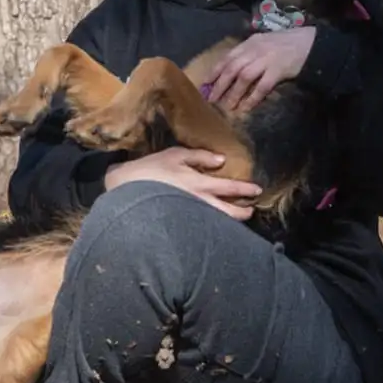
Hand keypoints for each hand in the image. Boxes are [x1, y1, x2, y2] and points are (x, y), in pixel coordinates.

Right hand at [103, 147, 262, 220]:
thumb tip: (221, 161)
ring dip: (230, 221)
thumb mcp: (174, 155)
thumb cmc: (150, 169)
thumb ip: (199, 157)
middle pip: (227, 212)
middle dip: (242, 212)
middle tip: (250, 211)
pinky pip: (202, 228)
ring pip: (217, 223)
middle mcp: (197, 202)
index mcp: (198, 183)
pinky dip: (213, 227)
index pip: (229, 188)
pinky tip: (215, 227)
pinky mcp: (179, 225)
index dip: (245, 190)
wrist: (126, 190)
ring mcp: (188, 216)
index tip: (257, 190)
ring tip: (237, 219)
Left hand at [205, 27, 316, 111]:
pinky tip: (245, 108)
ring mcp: (266, 60)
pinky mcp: (278, 70)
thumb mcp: (264, 43)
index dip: (214, 72)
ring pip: (244, 78)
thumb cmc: (286, 44)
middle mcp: (255, 50)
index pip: (227, 58)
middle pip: (231, 69)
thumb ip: (249, 53)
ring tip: (226, 106)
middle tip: (211, 99)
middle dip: (220, 85)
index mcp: (250, 43)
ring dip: (233, 93)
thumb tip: (232, 69)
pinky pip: (262, 87)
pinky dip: (252, 98)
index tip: (205, 84)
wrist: (311, 43)